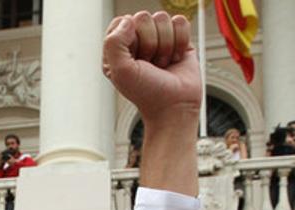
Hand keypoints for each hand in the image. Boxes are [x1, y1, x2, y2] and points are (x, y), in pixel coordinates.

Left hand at [103, 11, 199, 125]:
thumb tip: (129, 20)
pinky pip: (181, 22)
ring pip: (162, 18)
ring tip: (162, 64)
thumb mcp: (120, 72)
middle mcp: (137, 39)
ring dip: (165, 45)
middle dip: (150, 44)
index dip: (130, 38)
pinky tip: (175, 58)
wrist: (174, 107)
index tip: (135, 59)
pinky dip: (181, 42)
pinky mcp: (179, 39)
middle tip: (150, 65)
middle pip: (143, 17)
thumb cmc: (146, 93)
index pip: (122, 21)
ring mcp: (159, 37)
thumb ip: (113, 43)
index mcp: (118, 46)